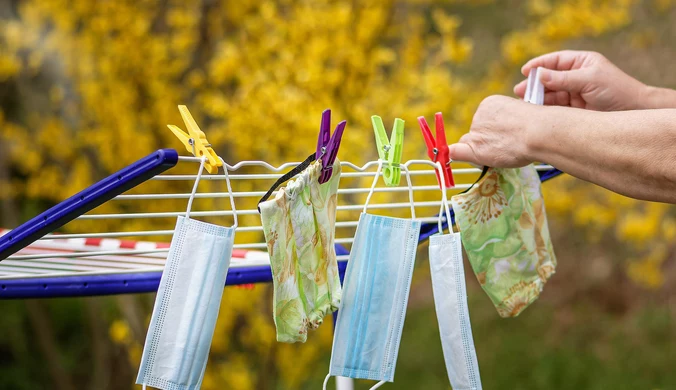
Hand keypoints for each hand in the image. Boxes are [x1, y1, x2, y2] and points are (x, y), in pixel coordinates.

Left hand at [449, 95, 536, 167]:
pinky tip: (453, 157)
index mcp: (490, 103)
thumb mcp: (521, 113)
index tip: (507, 136)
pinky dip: (455, 154)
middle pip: (476, 132)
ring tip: (506, 151)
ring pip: (472, 144)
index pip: (484, 121)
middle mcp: (479, 115)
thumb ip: (507, 121)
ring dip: (482, 150)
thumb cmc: (538, 125)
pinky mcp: (474, 145)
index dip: (493, 131)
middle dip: (486, 141)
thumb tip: (505, 130)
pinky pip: (456, 151)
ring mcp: (476, 130)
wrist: (539, 132)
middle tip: (508, 146)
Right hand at [514, 50, 647, 110]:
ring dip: (537, 98)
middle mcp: (575, 77)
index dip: (539, 65)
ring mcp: (574, 94)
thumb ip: (563, 78)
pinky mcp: (573, 110)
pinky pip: (555, 108)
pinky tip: (535, 112)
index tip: (525, 70)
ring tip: (524, 104)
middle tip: (519, 90)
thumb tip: (539, 75)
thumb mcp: (589, 80)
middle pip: (549, 79)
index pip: (555, 61)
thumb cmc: (616, 90)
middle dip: (533, 84)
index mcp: (581, 63)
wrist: (633, 111)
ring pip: (550, 94)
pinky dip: (544, 110)